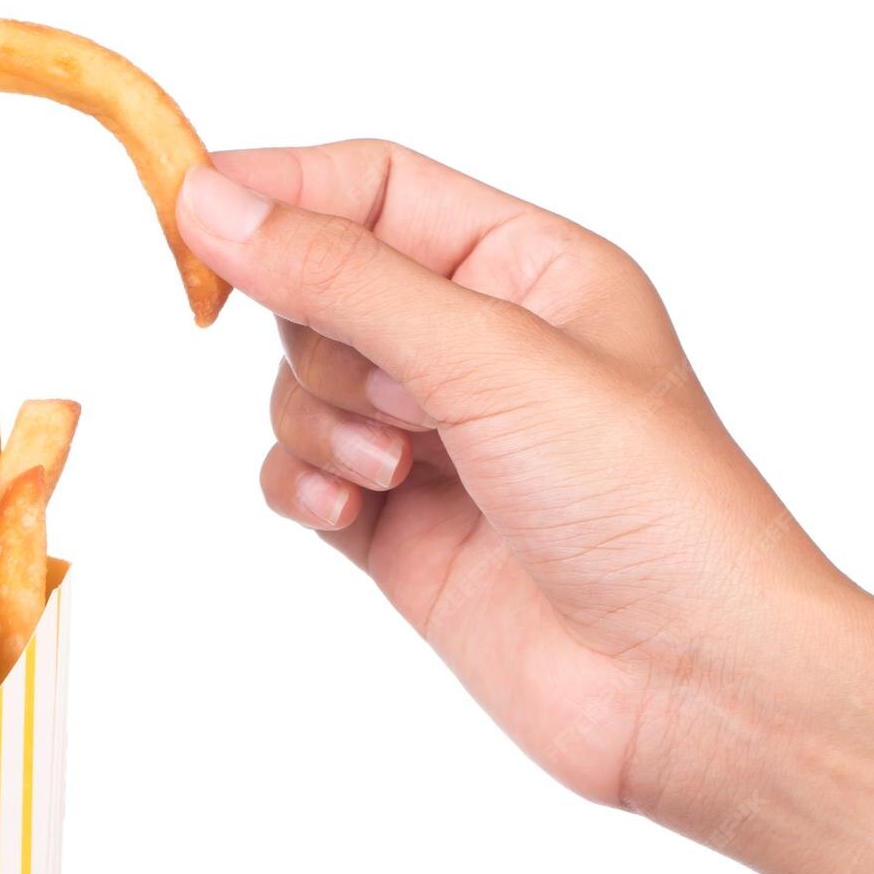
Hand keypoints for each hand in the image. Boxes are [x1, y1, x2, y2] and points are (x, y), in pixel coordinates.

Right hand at [176, 144, 873, 873]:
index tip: (189, 207)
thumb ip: (341, 278)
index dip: (280, 190)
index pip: (373, 189)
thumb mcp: (488, 358)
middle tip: (390, 400)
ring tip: (396, 475)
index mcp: (529, 270)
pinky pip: (303, 476)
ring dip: (322, 426)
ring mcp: (435, 444)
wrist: (683, 684)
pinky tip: (355, 516)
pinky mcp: (400, 532)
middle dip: (324, 346)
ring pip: (300, 390)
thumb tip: (215, 205)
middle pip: (321, 293)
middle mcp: (479, 348)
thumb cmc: (648, 506)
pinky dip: (308, 488)